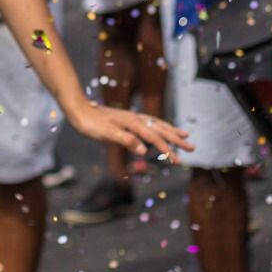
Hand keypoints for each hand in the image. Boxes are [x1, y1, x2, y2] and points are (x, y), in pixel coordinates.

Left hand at [67, 102, 192, 163]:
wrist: (79, 110)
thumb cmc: (91, 124)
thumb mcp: (106, 134)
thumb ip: (125, 140)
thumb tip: (143, 150)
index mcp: (133, 123)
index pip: (155, 139)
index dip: (167, 150)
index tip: (178, 161)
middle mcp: (136, 118)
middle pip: (161, 129)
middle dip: (177, 139)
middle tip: (192, 148)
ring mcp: (133, 118)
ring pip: (157, 124)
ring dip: (171, 131)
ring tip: (185, 135)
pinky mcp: (128, 119)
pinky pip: (150, 123)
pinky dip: (160, 127)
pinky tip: (161, 130)